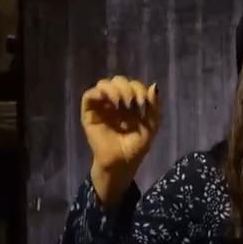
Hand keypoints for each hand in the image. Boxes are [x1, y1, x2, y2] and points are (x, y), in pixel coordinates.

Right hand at [81, 76, 160, 204]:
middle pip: (118, 80)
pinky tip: (111, 102)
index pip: (133, 85)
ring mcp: (101, 107)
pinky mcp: (89, 114)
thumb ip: (153, 106)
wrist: (122, 163)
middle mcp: (114, 103)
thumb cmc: (136, 147)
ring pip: (103, 84)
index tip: (143, 103)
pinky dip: (99, 93)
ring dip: (114, 89)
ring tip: (122, 102)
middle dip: (127, 87)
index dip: (139, 88)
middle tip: (132, 102)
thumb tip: (154, 85)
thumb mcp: (151, 125)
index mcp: (129, 104)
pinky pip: (89, 95)